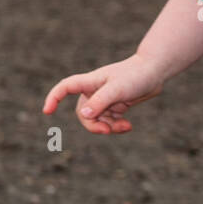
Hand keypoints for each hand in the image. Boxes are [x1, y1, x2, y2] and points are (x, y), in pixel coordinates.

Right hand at [42, 54, 163, 134]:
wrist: (155, 72)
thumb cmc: (135, 76)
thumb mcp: (117, 90)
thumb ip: (100, 102)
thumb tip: (84, 115)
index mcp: (90, 82)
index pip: (65, 88)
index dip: (54, 98)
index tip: (47, 112)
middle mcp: (94, 91)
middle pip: (83, 113)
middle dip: (94, 125)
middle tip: (107, 131)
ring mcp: (105, 99)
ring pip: (98, 120)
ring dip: (109, 127)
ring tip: (126, 127)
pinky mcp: (116, 105)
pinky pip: (110, 121)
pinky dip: (117, 126)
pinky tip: (128, 126)